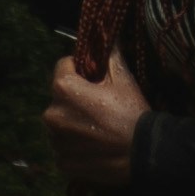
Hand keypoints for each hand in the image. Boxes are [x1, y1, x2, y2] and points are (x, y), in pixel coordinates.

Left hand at [44, 48, 150, 189]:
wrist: (142, 153)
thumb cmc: (131, 112)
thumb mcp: (123, 78)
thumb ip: (109, 54)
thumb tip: (106, 33)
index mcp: (63, 89)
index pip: (63, 66)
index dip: (80, 69)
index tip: (94, 78)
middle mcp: (52, 114)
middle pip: (59, 97)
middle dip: (75, 98)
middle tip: (99, 106)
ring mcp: (55, 141)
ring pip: (60, 123)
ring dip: (73, 122)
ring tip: (97, 128)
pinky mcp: (61, 162)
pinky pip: (64, 147)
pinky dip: (75, 145)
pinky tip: (94, 145)